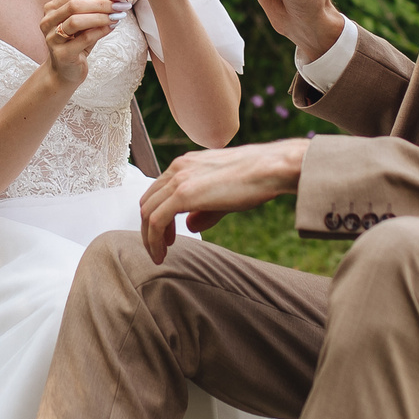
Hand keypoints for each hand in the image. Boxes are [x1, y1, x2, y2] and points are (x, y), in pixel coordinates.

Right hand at [39, 0, 120, 87]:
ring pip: (76, 21)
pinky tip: (112, 27)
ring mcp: (52, 38)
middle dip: (101, 3)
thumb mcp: (85, 24)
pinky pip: (84, 38)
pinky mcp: (62, 54)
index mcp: (52, 9)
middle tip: (121, 4)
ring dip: (101, 16)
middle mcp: (48, 22)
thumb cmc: (76, 44)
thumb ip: (95, 10)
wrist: (66, 71)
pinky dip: (101, 31)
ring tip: (118, 15)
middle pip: (75, 5)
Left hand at [139, 140, 307, 263]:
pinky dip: (154, 240)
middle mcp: (178, 167)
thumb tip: (190, 226)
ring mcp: (179, 179)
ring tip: (159, 255)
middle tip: (160, 247)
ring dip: (149, 238)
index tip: (167, 235)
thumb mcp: (224, 195)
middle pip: (148, 201)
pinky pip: (156, 220)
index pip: (159, 191)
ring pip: (148, 212)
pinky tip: (162, 253)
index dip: (158, 215)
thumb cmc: (255, 179)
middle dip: (149, 228)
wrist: (270, 168)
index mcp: (186, 164)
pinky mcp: (183, 194)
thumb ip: (203, 209)